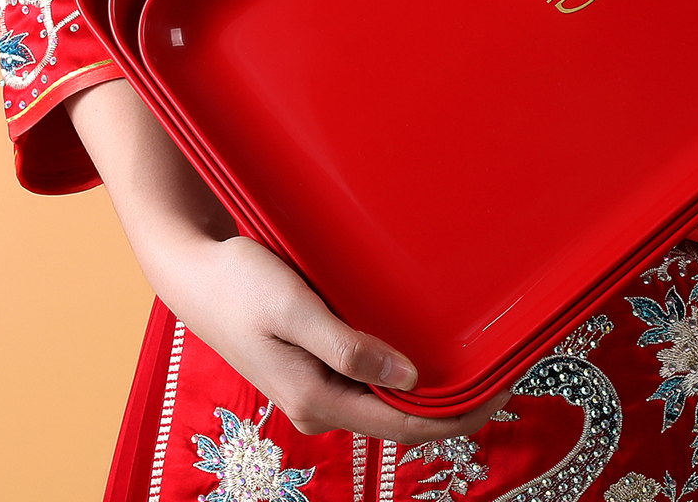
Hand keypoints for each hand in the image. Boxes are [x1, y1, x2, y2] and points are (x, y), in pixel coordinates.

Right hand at [67, 79, 507, 441]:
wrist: (193, 271)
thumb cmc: (239, 284)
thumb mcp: (294, 308)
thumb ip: (348, 345)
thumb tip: (406, 377)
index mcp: (319, 399)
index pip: (406, 426)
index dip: (461, 415)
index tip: (503, 389)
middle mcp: (321, 401)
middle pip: (403, 418)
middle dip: (455, 404)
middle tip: (504, 370)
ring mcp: (317, 384)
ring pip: (388, 398)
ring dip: (432, 387)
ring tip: (476, 359)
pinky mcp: (315, 363)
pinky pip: (371, 376)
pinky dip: (404, 369)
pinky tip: (425, 345)